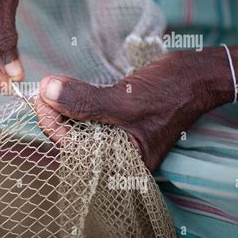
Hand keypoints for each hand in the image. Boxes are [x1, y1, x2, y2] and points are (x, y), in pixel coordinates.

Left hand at [36, 50, 220, 171]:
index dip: (53, 123)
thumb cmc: (169, 91)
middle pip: (74, 139)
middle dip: (55, 114)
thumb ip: (85, 101)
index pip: (75, 149)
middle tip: (43, 89)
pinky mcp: (117, 121)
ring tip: (51, 87)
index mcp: (124, 162)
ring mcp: (118, 137)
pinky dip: (76, 104)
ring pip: (79, 126)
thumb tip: (47, 92)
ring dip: (63, 107)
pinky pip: (89, 117)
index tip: (40, 97)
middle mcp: (119, 155)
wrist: (198, 75)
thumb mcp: (124, 100)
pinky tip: (67, 91)